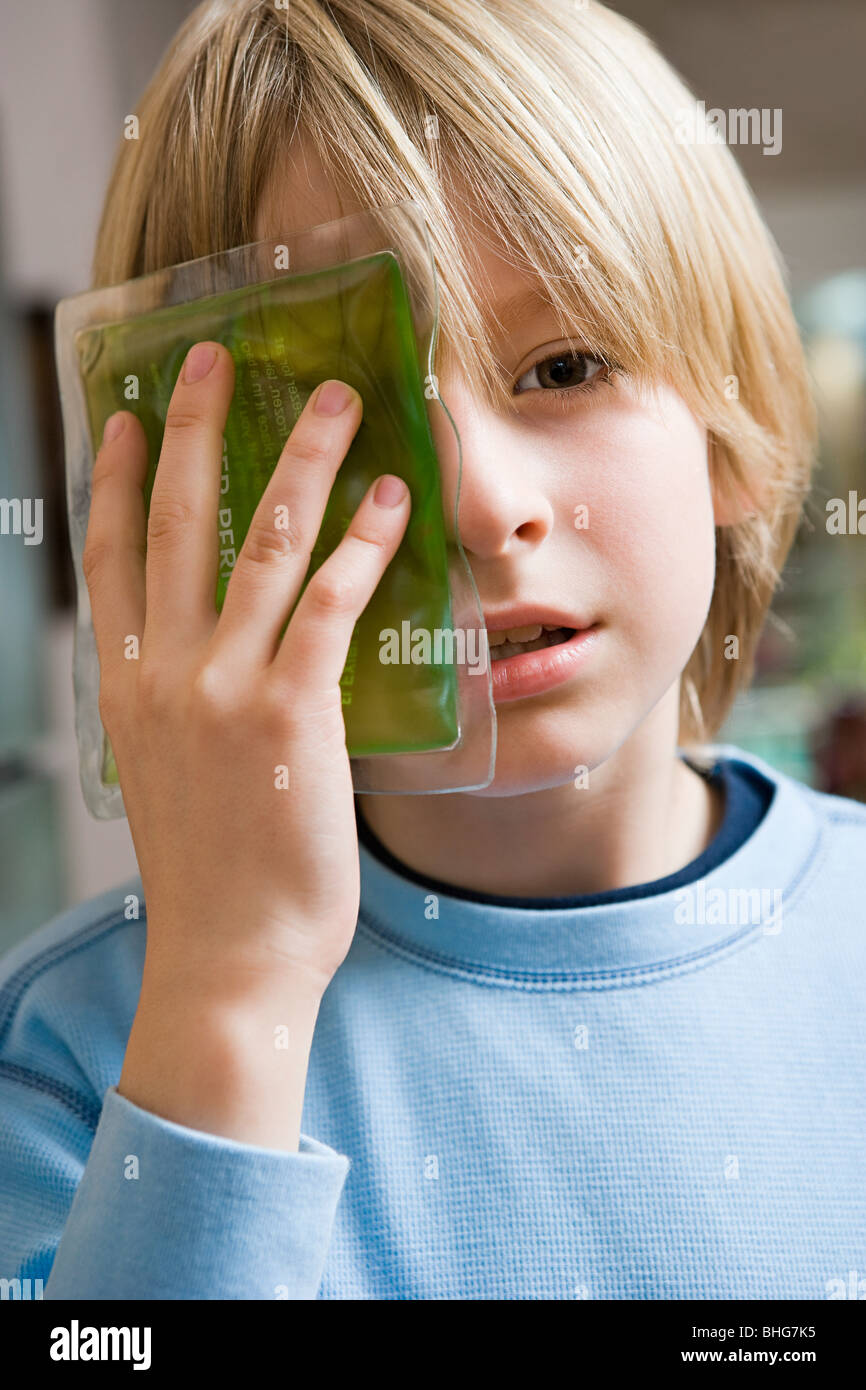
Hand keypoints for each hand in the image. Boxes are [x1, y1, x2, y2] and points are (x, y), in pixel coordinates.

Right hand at [84, 341, 410, 999]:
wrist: (229, 959)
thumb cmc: (214, 876)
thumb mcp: (173, 778)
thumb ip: (185, 706)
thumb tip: (222, 653)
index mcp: (125, 688)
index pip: (108, 559)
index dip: (110, 478)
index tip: (117, 416)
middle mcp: (162, 674)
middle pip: (174, 522)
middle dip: (193, 428)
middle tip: (215, 356)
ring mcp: (222, 690)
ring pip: (262, 543)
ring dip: (300, 460)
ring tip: (334, 399)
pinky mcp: (290, 714)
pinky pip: (328, 604)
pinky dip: (361, 543)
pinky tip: (389, 499)